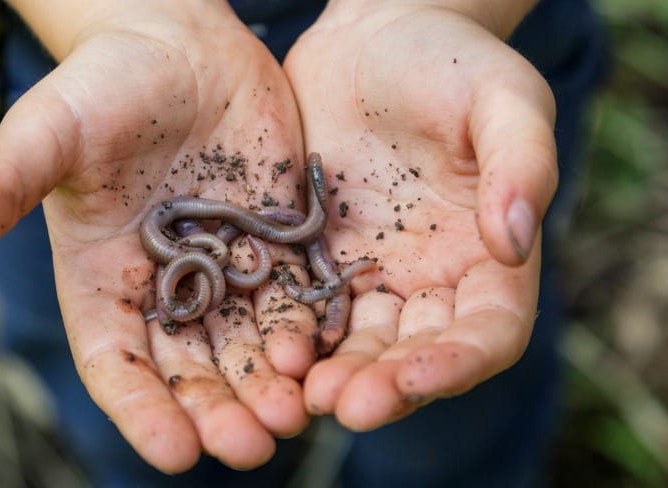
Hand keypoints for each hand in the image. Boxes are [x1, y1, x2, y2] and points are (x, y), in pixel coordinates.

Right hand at [0, 2, 314, 471]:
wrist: (179, 48)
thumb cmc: (103, 85)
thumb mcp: (50, 128)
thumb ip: (3, 182)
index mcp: (104, 280)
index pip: (117, 361)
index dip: (140, 409)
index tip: (172, 452)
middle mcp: (166, 287)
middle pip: (192, 369)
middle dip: (219, 411)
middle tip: (250, 447)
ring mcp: (224, 268)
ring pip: (248, 344)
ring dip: (270, 384)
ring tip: (293, 414)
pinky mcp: (274, 242)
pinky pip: (294, 296)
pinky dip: (309, 328)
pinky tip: (328, 354)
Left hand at [284, 2, 556, 428]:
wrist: (372, 40)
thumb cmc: (449, 62)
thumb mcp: (501, 97)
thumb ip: (521, 164)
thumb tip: (512, 243)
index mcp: (487, 256)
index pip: (487, 332)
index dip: (456, 362)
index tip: (415, 377)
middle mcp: (429, 278)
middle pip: (414, 352)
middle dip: (384, 384)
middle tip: (343, 405)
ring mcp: (369, 273)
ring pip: (356, 343)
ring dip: (334, 374)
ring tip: (301, 392)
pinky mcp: (316, 257)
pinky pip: (305, 307)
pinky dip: (293, 335)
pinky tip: (269, 349)